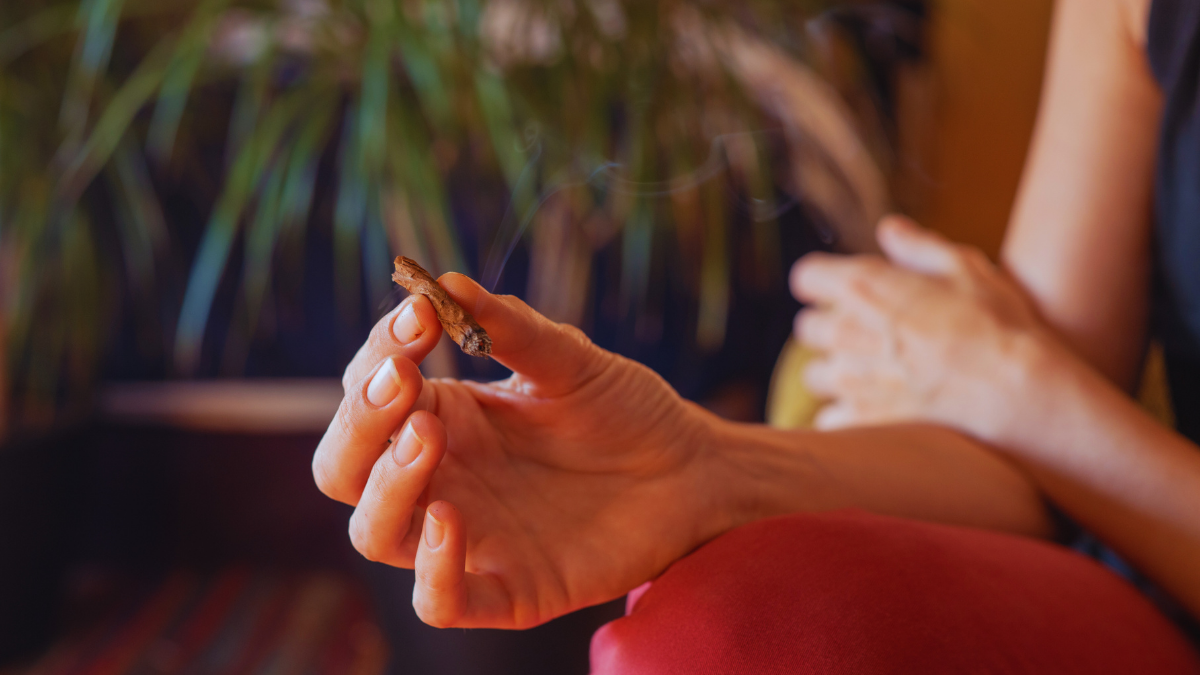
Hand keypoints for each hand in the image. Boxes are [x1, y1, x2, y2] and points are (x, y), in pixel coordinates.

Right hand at [312, 276, 724, 628]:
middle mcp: (440, 478)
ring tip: (428, 436)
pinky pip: (441, 602)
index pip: (368, 389)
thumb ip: (512, 329)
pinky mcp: (507, 589)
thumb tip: (447, 282)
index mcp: (445, 416)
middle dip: (359, 423)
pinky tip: (451, 521)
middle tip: (405, 380)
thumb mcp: (570, 360)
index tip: (420, 316)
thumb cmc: (624, 409)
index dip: (379, 353)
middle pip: (345, 468)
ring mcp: (466, 537)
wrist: (691, 470)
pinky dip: (433, 571)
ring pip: (376, 532)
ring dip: (387, 486)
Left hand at [790, 216, 1052, 439]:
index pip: (807, 277)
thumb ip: (917, 247)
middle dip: (831, 327)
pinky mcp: (861, 422)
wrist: (1016, 392)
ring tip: (877, 375)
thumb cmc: (997, 325)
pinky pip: (830, 418)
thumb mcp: (965, 268)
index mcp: (864, 287)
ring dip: (838, 372)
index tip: (845, 291)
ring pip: (815, 374)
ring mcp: (850, 381)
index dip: (823, 282)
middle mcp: (846, 333)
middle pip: (807, 327)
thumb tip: (889, 230)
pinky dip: (848, 415)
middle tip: (870, 334)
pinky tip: (879, 411)